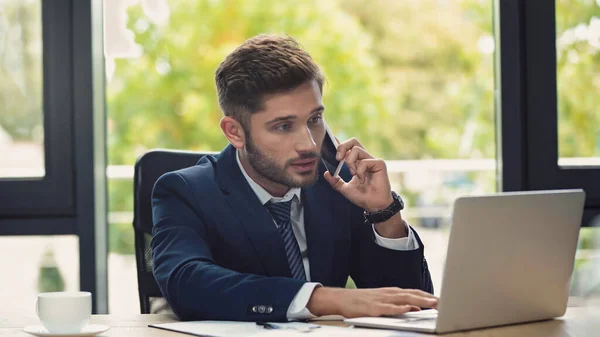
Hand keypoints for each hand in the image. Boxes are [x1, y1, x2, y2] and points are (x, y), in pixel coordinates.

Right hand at [307, 287, 437, 317]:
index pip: (413, 292)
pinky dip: (400, 307)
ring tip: (433, 303)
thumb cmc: (360, 301)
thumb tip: (414, 307)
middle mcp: (388, 293)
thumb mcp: (381, 301)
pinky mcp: (373, 307)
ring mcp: (381, 299)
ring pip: (404, 298)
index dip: (428, 295)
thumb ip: (397, 303)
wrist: (340, 299)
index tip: (442, 300)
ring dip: (420, 300)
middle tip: (444, 302)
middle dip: (429, 298)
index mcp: (391, 292)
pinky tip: (410, 308)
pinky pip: (389, 307)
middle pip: (412, 294)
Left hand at [323, 138, 392, 211]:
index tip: (331, 145)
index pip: (348, 147)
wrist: (374, 205)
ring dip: (350, 162)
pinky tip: (362, 179)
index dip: (339, 144)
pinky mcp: (379, 163)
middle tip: (338, 159)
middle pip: (353, 141)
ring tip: (353, 174)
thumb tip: (326, 173)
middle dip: (342, 147)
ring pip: (356, 149)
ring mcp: (372, 160)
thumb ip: (335, 181)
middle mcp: (364, 159)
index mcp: (357, 162)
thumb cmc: (362, 197)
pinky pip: (364, 161)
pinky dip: (360, 171)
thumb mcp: (345, 189)